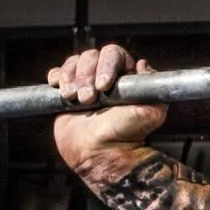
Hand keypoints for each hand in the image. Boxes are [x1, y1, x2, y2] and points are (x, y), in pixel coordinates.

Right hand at [49, 44, 167, 167]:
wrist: (100, 154)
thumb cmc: (125, 136)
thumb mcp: (150, 113)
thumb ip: (152, 86)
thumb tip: (142, 64)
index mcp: (125, 77)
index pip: (114, 54)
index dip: (106, 65)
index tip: (104, 85)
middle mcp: (105, 77)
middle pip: (90, 56)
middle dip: (86, 76)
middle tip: (88, 99)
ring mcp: (84, 84)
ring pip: (73, 62)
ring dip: (71, 78)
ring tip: (75, 100)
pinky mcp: (67, 93)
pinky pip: (58, 73)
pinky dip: (57, 77)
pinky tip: (62, 92)